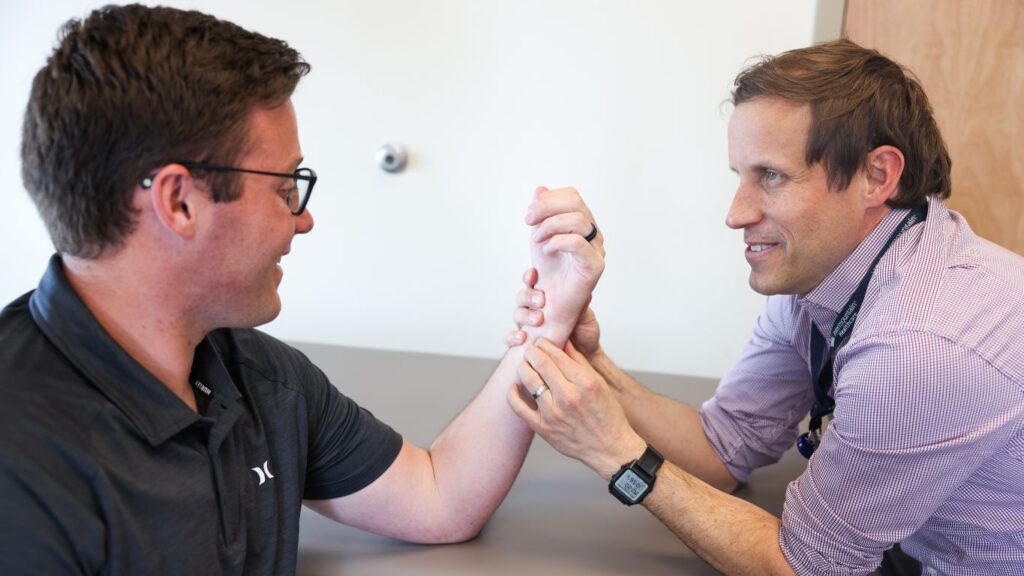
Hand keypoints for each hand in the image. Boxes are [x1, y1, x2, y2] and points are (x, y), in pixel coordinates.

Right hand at [505, 267, 602, 356]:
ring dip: (524, 315)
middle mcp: (537, 310)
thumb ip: (582, 307)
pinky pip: (511, 338)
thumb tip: (584, 292)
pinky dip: (512, 337)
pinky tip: (521, 338)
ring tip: (537, 320)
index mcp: (550, 299)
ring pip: (517, 314)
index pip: (534, 283)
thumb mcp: (587, 319)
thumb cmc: (585, 336)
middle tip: (541, 301)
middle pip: (522, 297)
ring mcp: (530, 326)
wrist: (585, 358)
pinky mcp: (526, 342)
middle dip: (528, 296)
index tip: (533, 274)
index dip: (530, 277)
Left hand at [507, 339, 645, 479]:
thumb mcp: (599, 383)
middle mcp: (568, 397)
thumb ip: (579, 362)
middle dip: (532, 352)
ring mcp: (554, 413)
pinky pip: (519, 407)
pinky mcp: (543, 428)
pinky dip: (513, 394)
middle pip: (540, 363)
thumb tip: (563, 341)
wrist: (609, 448)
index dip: (544, 343)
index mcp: (585, 383)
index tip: (541, 341)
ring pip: (528, 380)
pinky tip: (515, 387)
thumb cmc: (607, 415)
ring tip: (526, 367)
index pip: (556, 353)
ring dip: (524, 368)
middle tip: (531, 350)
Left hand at [523, 186, 604, 341]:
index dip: (548, 199)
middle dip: (546, 208)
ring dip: (550, 226)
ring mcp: (597, 249)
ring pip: (578, 221)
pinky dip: (557, 242)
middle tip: (528, 221)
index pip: (572, 196)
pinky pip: (578, 243)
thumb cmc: (548, 270)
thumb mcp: (539, 235)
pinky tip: (546, 251)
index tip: (528, 214)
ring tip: (537, 240)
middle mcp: (594, 234)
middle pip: (576, 203)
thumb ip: (541, 212)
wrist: (549, 301)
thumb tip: (540, 189)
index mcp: (583, 224)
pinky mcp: (595, 265)